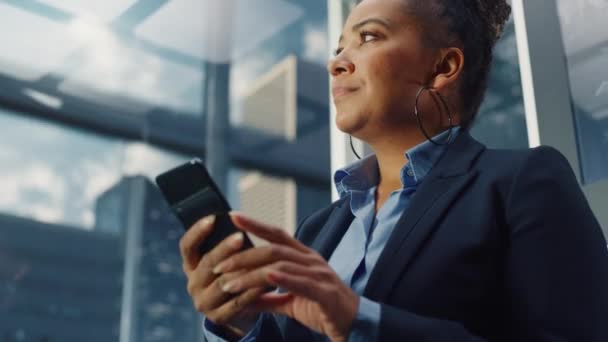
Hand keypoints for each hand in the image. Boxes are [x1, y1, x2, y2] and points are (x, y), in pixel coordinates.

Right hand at [179, 215, 265, 336]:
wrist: (240, 311)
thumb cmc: (234, 275)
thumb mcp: (225, 259)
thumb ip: (227, 244)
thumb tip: (238, 217)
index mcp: (192, 265)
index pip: (187, 246)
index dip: (197, 232)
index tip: (213, 218)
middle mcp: (193, 283)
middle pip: (207, 263)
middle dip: (224, 248)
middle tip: (240, 237)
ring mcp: (204, 302)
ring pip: (222, 283)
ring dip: (241, 270)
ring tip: (257, 258)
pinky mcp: (218, 317)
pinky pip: (237, 302)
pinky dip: (252, 291)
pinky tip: (266, 281)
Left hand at [213, 213, 359, 341]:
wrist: (353, 324)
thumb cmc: (322, 309)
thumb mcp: (289, 302)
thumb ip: (266, 298)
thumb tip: (240, 299)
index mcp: (303, 257)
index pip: (277, 234)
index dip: (255, 224)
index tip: (232, 216)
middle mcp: (310, 260)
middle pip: (273, 249)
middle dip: (243, 256)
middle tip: (219, 266)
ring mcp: (319, 274)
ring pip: (281, 265)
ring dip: (252, 274)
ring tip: (230, 283)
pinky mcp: (324, 292)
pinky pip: (302, 282)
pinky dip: (283, 278)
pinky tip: (267, 277)